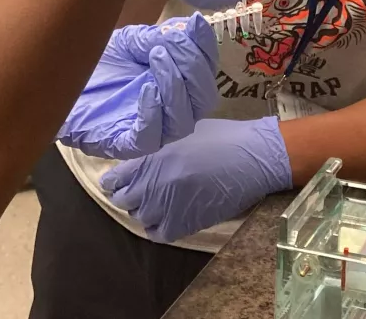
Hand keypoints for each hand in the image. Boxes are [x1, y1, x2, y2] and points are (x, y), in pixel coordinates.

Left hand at [57, 15, 218, 159]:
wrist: (52, 76)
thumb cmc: (94, 63)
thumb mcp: (129, 41)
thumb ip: (160, 38)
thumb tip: (192, 26)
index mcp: (176, 84)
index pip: (205, 74)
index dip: (206, 51)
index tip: (195, 26)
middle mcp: (168, 110)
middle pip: (200, 100)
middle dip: (194, 69)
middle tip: (171, 44)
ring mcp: (148, 130)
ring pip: (181, 122)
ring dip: (176, 87)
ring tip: (158, 56)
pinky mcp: (122, 143)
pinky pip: (148, 138)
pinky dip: (153, 113)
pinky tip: (147, 88)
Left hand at [100, 117, 291, 242]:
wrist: (252, 157)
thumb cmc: (220, 137)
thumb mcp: (181, 131)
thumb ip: (157, 145)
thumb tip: (140, 154)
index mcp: (151, 158)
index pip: (113, 179)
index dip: (114, 180)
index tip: (118, 179)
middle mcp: (154, 185)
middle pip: (123, 201)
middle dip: (126, 195)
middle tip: (137, 190)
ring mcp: (169, 207)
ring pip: (139, 218)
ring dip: (143, 210)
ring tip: (153, 202)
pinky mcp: (186, 224)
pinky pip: (159, 234)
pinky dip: (157, 228)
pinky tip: (164, 219)